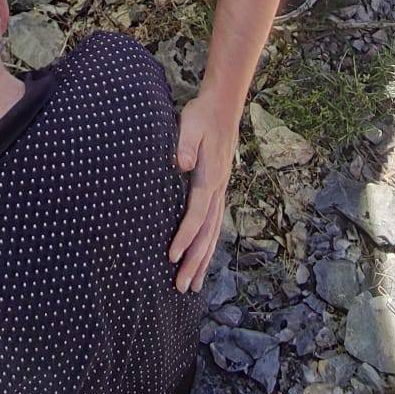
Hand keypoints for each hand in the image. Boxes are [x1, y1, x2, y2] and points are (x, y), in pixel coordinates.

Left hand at [168, 94, 239, 292]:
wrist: (223, 106)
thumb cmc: (201, 114)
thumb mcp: (190, 123)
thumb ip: (185, 144)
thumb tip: (182, 163)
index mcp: (209, 177)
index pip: (197, 214)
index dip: (185, 237)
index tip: (171, 257)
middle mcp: (218, 189)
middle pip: (208, 233)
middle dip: (195, 261)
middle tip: (182, 287)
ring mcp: (221, 190)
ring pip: (214, 233)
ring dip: (203, 260)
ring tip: (194, 285)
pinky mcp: (219, 189)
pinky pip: (215, 224)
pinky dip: (208, 245)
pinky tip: (202, 257)